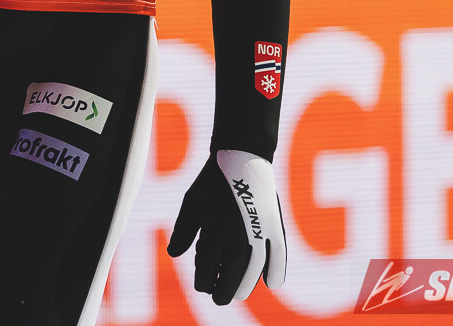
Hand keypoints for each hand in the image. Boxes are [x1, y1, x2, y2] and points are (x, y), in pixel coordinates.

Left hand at [167, 149, 285, 304]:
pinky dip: (276, 269)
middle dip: (223, 290)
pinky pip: (279, 253)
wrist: (241, 155)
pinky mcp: (274, 223)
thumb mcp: (192, 201)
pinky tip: (271, 283)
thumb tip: (174, 255)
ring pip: (253, 268)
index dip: (203, 280)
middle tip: (219, 298)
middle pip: (231, 272)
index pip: (206, 265)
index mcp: (213, 225)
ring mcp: (257, 228)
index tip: (202, 284)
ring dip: (245, 285)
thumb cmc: (212, 180)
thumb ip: (183, 229)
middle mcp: (235, 230)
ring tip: (238, 294)